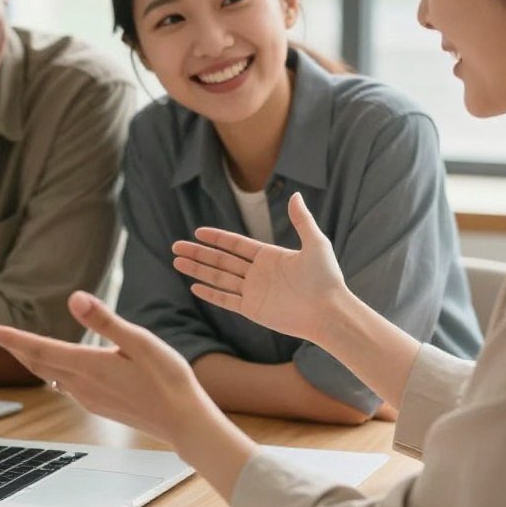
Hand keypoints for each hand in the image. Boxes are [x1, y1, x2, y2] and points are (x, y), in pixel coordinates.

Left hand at [0, 292, 213, 447]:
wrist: (183, 422)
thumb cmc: (168, 379)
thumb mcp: (140, 341)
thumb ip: (105, 321)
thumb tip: (75, 297)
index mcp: (90, 366)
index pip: (40, 349)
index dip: (13, 339)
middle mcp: (84, 385)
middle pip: (39, 365)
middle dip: (16, 348)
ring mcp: (90, 399)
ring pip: (51, 377)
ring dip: (34, 361)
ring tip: (21, 348)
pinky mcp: (100, 406)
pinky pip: (66, 387)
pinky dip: (54, 372)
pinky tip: (61, 368)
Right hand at [172, 192, 346, 343]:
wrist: (329, 312)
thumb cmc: (326, 278)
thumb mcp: (316, 244)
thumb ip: (302, 221)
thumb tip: (295, 195)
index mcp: (269, 256)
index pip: (236, 245)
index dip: (217, 238)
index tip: (198, 232)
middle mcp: (258, 273)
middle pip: (221, 260)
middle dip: (198, 253)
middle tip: (176, 246)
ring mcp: (254, 292)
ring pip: (218, 278)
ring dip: (197, 270)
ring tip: (177, 261)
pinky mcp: (253, 310)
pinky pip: (226, 300)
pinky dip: (210, 294)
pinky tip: (194, 287)